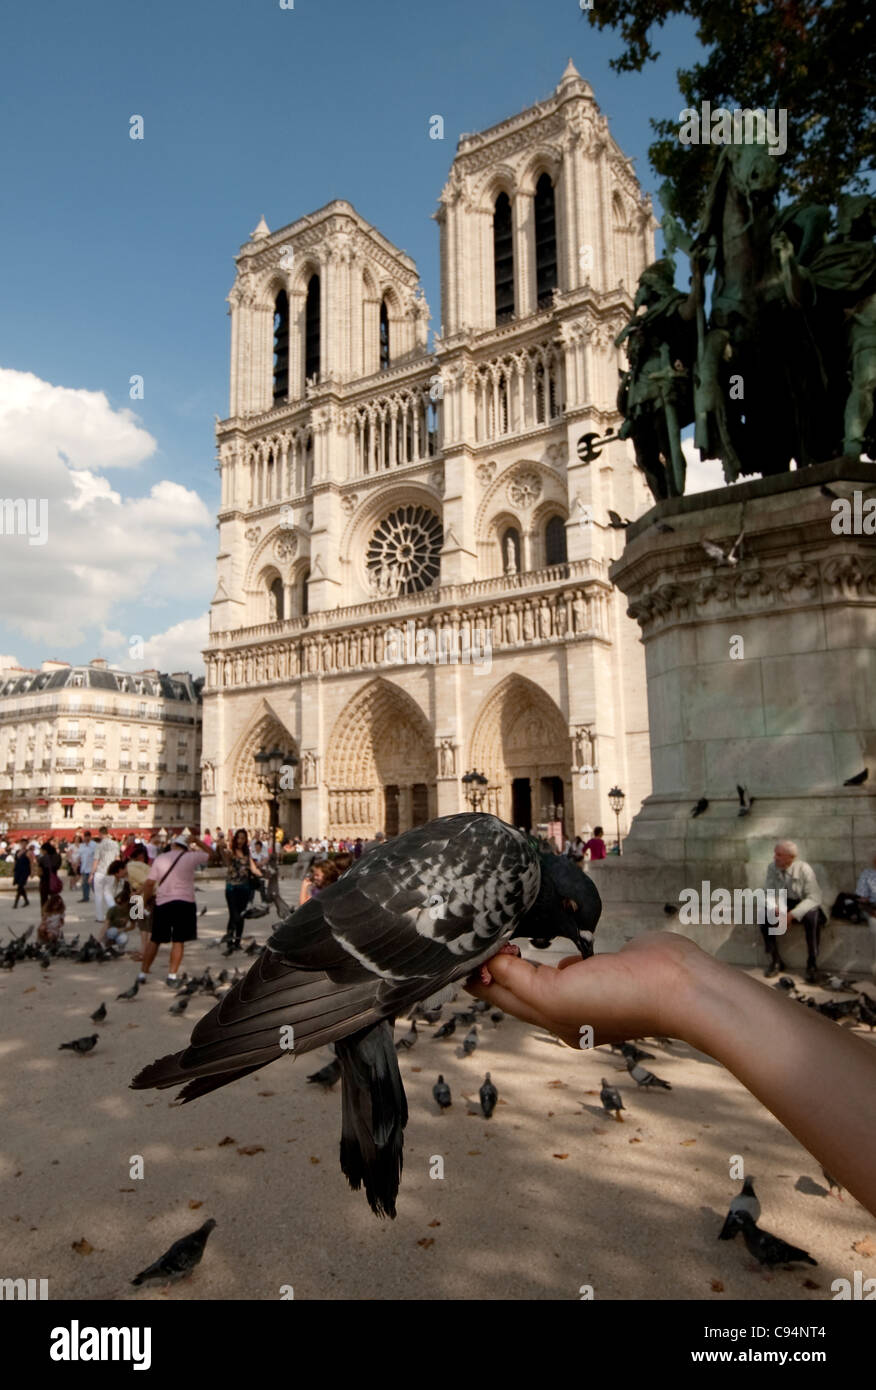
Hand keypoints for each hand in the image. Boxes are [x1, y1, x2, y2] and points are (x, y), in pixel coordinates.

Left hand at [465, 932, 706, 1048]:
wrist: (677, 985)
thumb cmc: (619, 997)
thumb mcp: (556, 995)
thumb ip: (518, 981)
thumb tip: (490, 964)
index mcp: (554, 1022)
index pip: (504, 997)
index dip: (481, 977)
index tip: (461, 952)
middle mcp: (569, 1010)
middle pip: (519, 988)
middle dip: (495, 968)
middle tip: (473, 939)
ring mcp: (590, 990)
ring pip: (544, 977)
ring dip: (523, 963)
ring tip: (503, 942)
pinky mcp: (607, 969)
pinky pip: (573, 966)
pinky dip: (558, 959)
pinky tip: (553, 948)